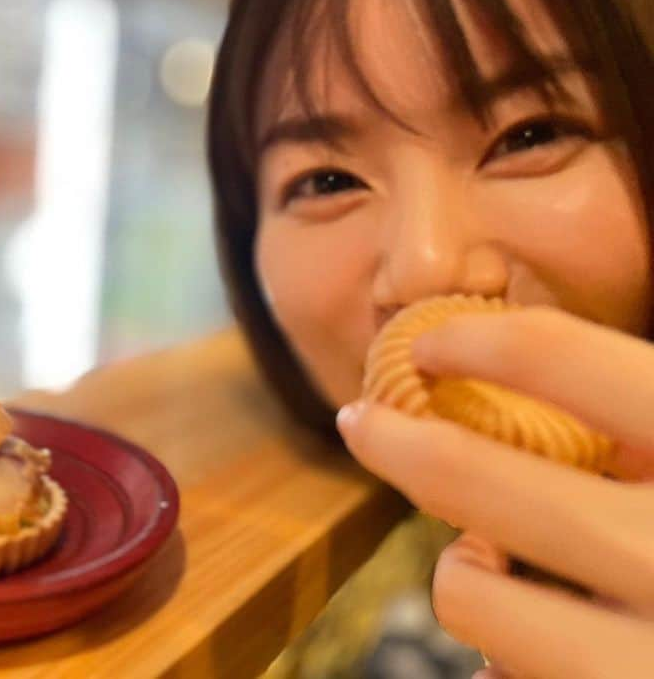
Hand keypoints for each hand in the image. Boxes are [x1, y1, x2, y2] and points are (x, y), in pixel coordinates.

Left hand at [336, 306, 653, 678]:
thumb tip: (531, 369)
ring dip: (461, 573)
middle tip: (361, 422)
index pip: (566, 361)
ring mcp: (646, 662)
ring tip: (487, 566)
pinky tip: (537, 650)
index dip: (481, 340)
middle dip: (401, 443)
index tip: (431, 347)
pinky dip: (504, 661)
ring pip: (472, 599)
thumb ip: (648, 425)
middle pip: (484, 481)